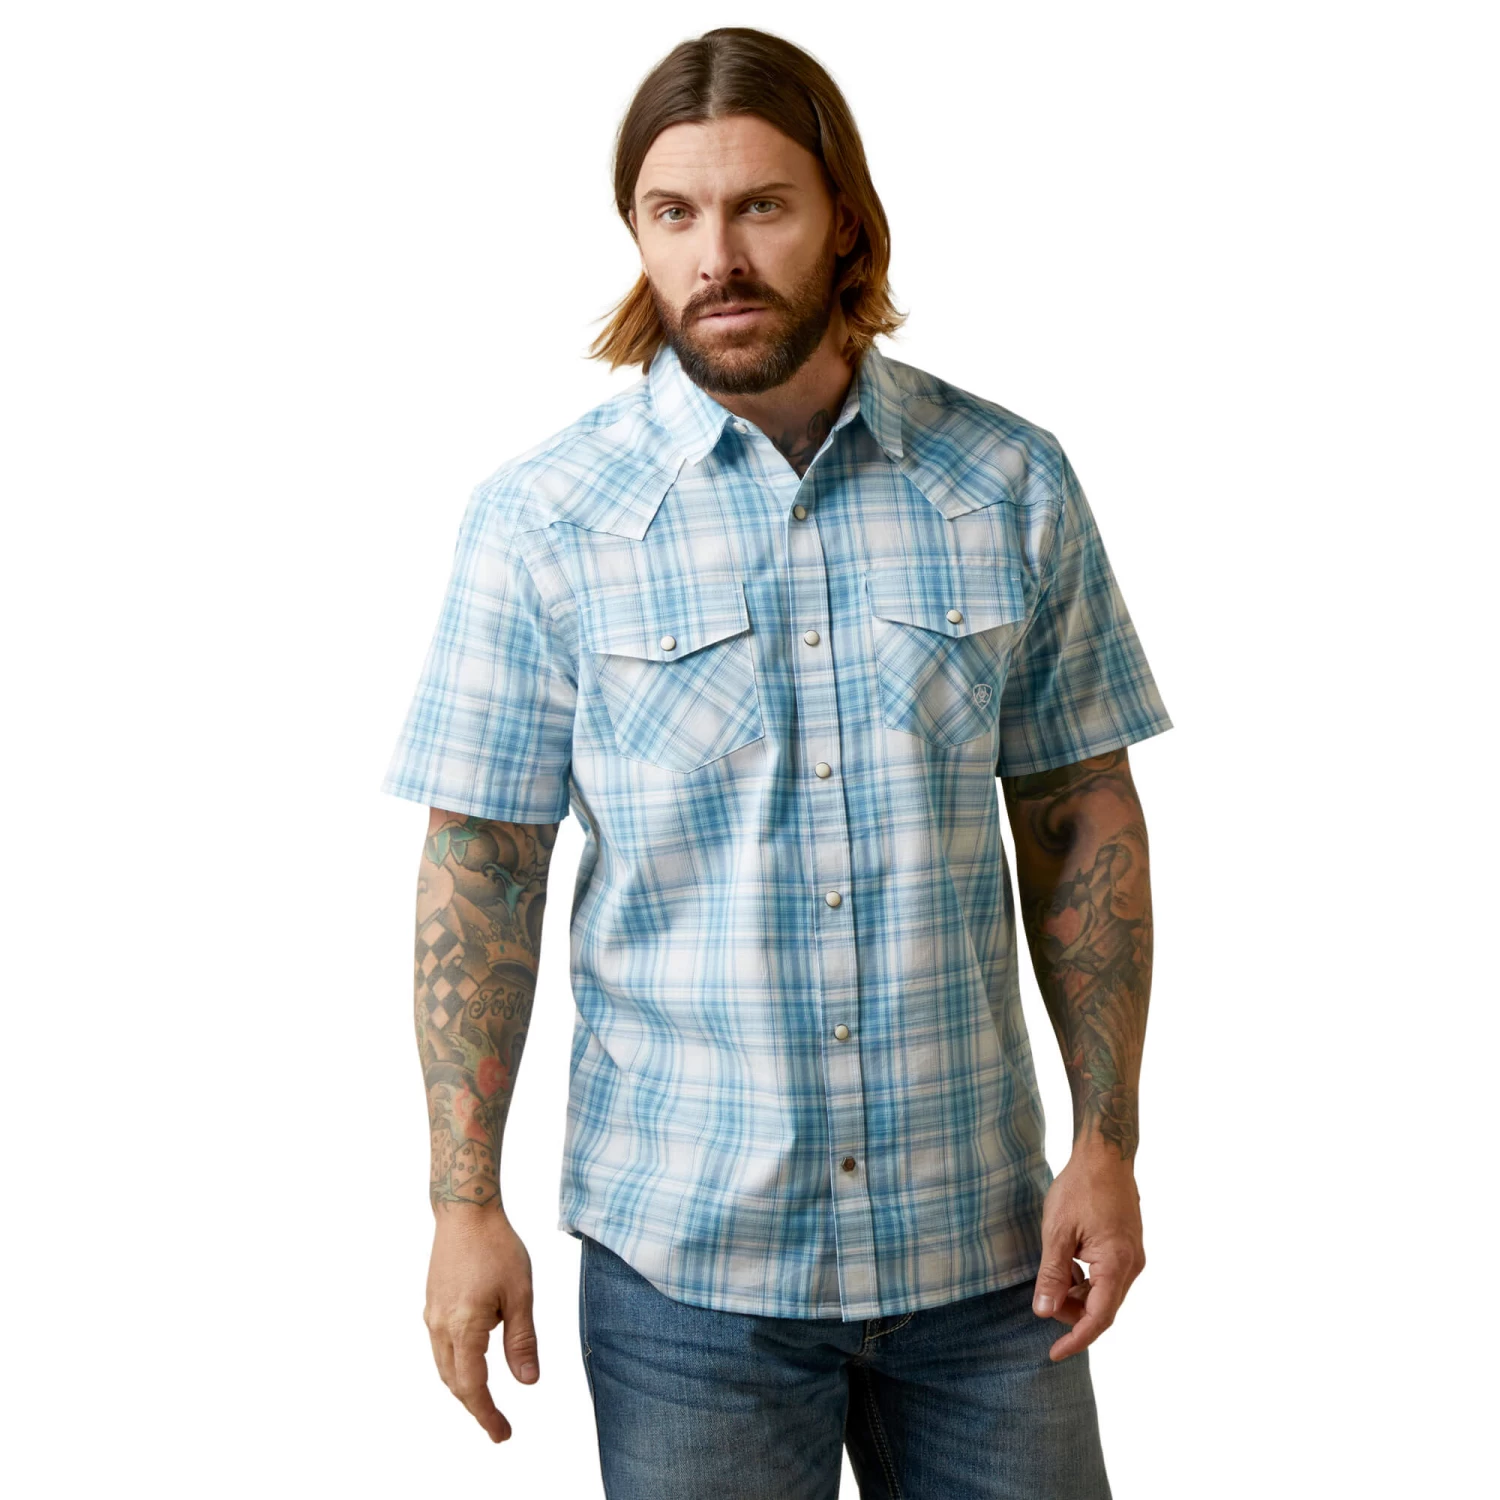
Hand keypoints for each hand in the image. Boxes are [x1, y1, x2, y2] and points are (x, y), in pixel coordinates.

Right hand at [424, 1205, 539, 1441]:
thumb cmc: (496, 1247)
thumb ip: (522, 1341)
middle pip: (454, 1382)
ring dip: (464, 1388)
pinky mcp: (432, 1304)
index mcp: (464, 1327)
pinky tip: (473, 1362)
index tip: (503, 1434)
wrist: (465, 1211)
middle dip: (476, 1407)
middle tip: (499, 1427)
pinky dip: (456, 1365)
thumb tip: (528, 1383)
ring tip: (487, 1402)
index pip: (472, 1386)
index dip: (487, 1414)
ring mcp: (432, 1315)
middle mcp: (440, 1326)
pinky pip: (441, 1347)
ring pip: (444, 1366)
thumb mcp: (520, 1294)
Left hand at [1031, 1146, 1144, 1361]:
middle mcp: (1132, 1266)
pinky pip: (1109, 1279)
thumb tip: (1044, 1312)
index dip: (1076, 1339)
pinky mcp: (1129, 1249)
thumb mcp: (1057, 1232)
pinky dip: (1088, 1283)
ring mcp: (1133, 1257)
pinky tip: (1068, 1268)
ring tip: (1053, 1280)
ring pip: (1106, 1295)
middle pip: (1102, 1309)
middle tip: (1043, 1300)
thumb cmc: (1079, 1189)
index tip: (1054, 1354)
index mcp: (1116, 1264)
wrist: (1105, 1156)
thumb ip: (1052, 1274)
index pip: (1098, 1319)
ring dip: (1079, 1298)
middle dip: (1073, 1315)